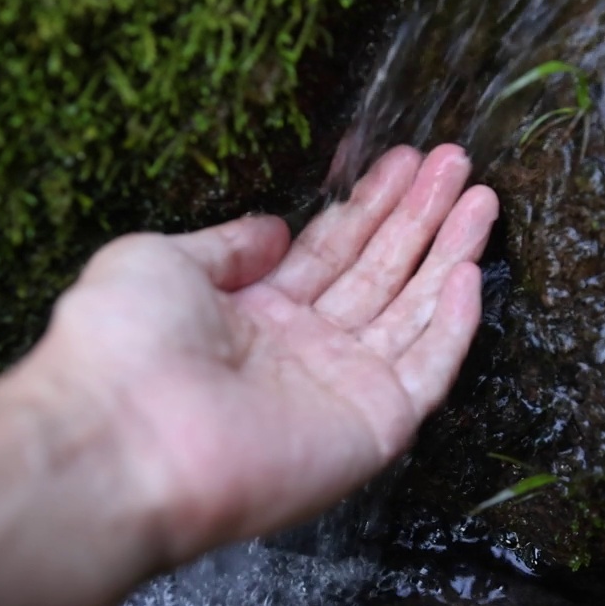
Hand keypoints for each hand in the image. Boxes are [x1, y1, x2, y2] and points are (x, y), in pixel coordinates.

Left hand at [18, 144, 498, 561]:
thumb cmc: (121, 347)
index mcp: (256, 314)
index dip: (371, 206)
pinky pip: (426, 371)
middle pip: (380, 273)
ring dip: (450, 256)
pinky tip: (470, 275)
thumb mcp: (161, 262)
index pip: (332, 251)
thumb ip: (227, 246)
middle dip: (420, 217)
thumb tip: (275, 229)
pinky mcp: (371, 427)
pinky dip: (453, 328)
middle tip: (458, 165)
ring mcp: (341, 389)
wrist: (122, 443)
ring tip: (482, 200)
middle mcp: (304, 350)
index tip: (406, 162)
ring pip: (413, 313)